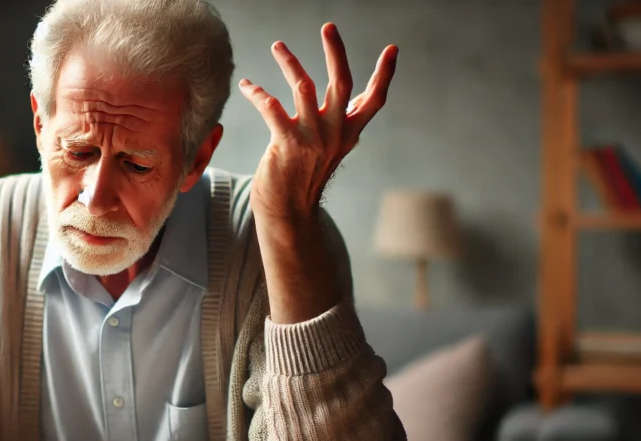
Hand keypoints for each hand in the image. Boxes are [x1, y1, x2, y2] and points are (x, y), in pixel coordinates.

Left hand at [238, 23, 396, 223]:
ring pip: (304, 87)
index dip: (385, 75)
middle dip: (335, 52)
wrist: (288, 213)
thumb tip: (360, 98)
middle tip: (328, 26)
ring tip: (278, 45)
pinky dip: (257, 93)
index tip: (393, 49)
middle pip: (341, 83)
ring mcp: (312, 138)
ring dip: (289, 62)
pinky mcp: (287, 144)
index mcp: (348, 133)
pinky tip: (247, 85)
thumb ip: (344, 122)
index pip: (374, 101)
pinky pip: (271, 107)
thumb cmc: (305, 177)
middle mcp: (335, 133)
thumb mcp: (332, 149)